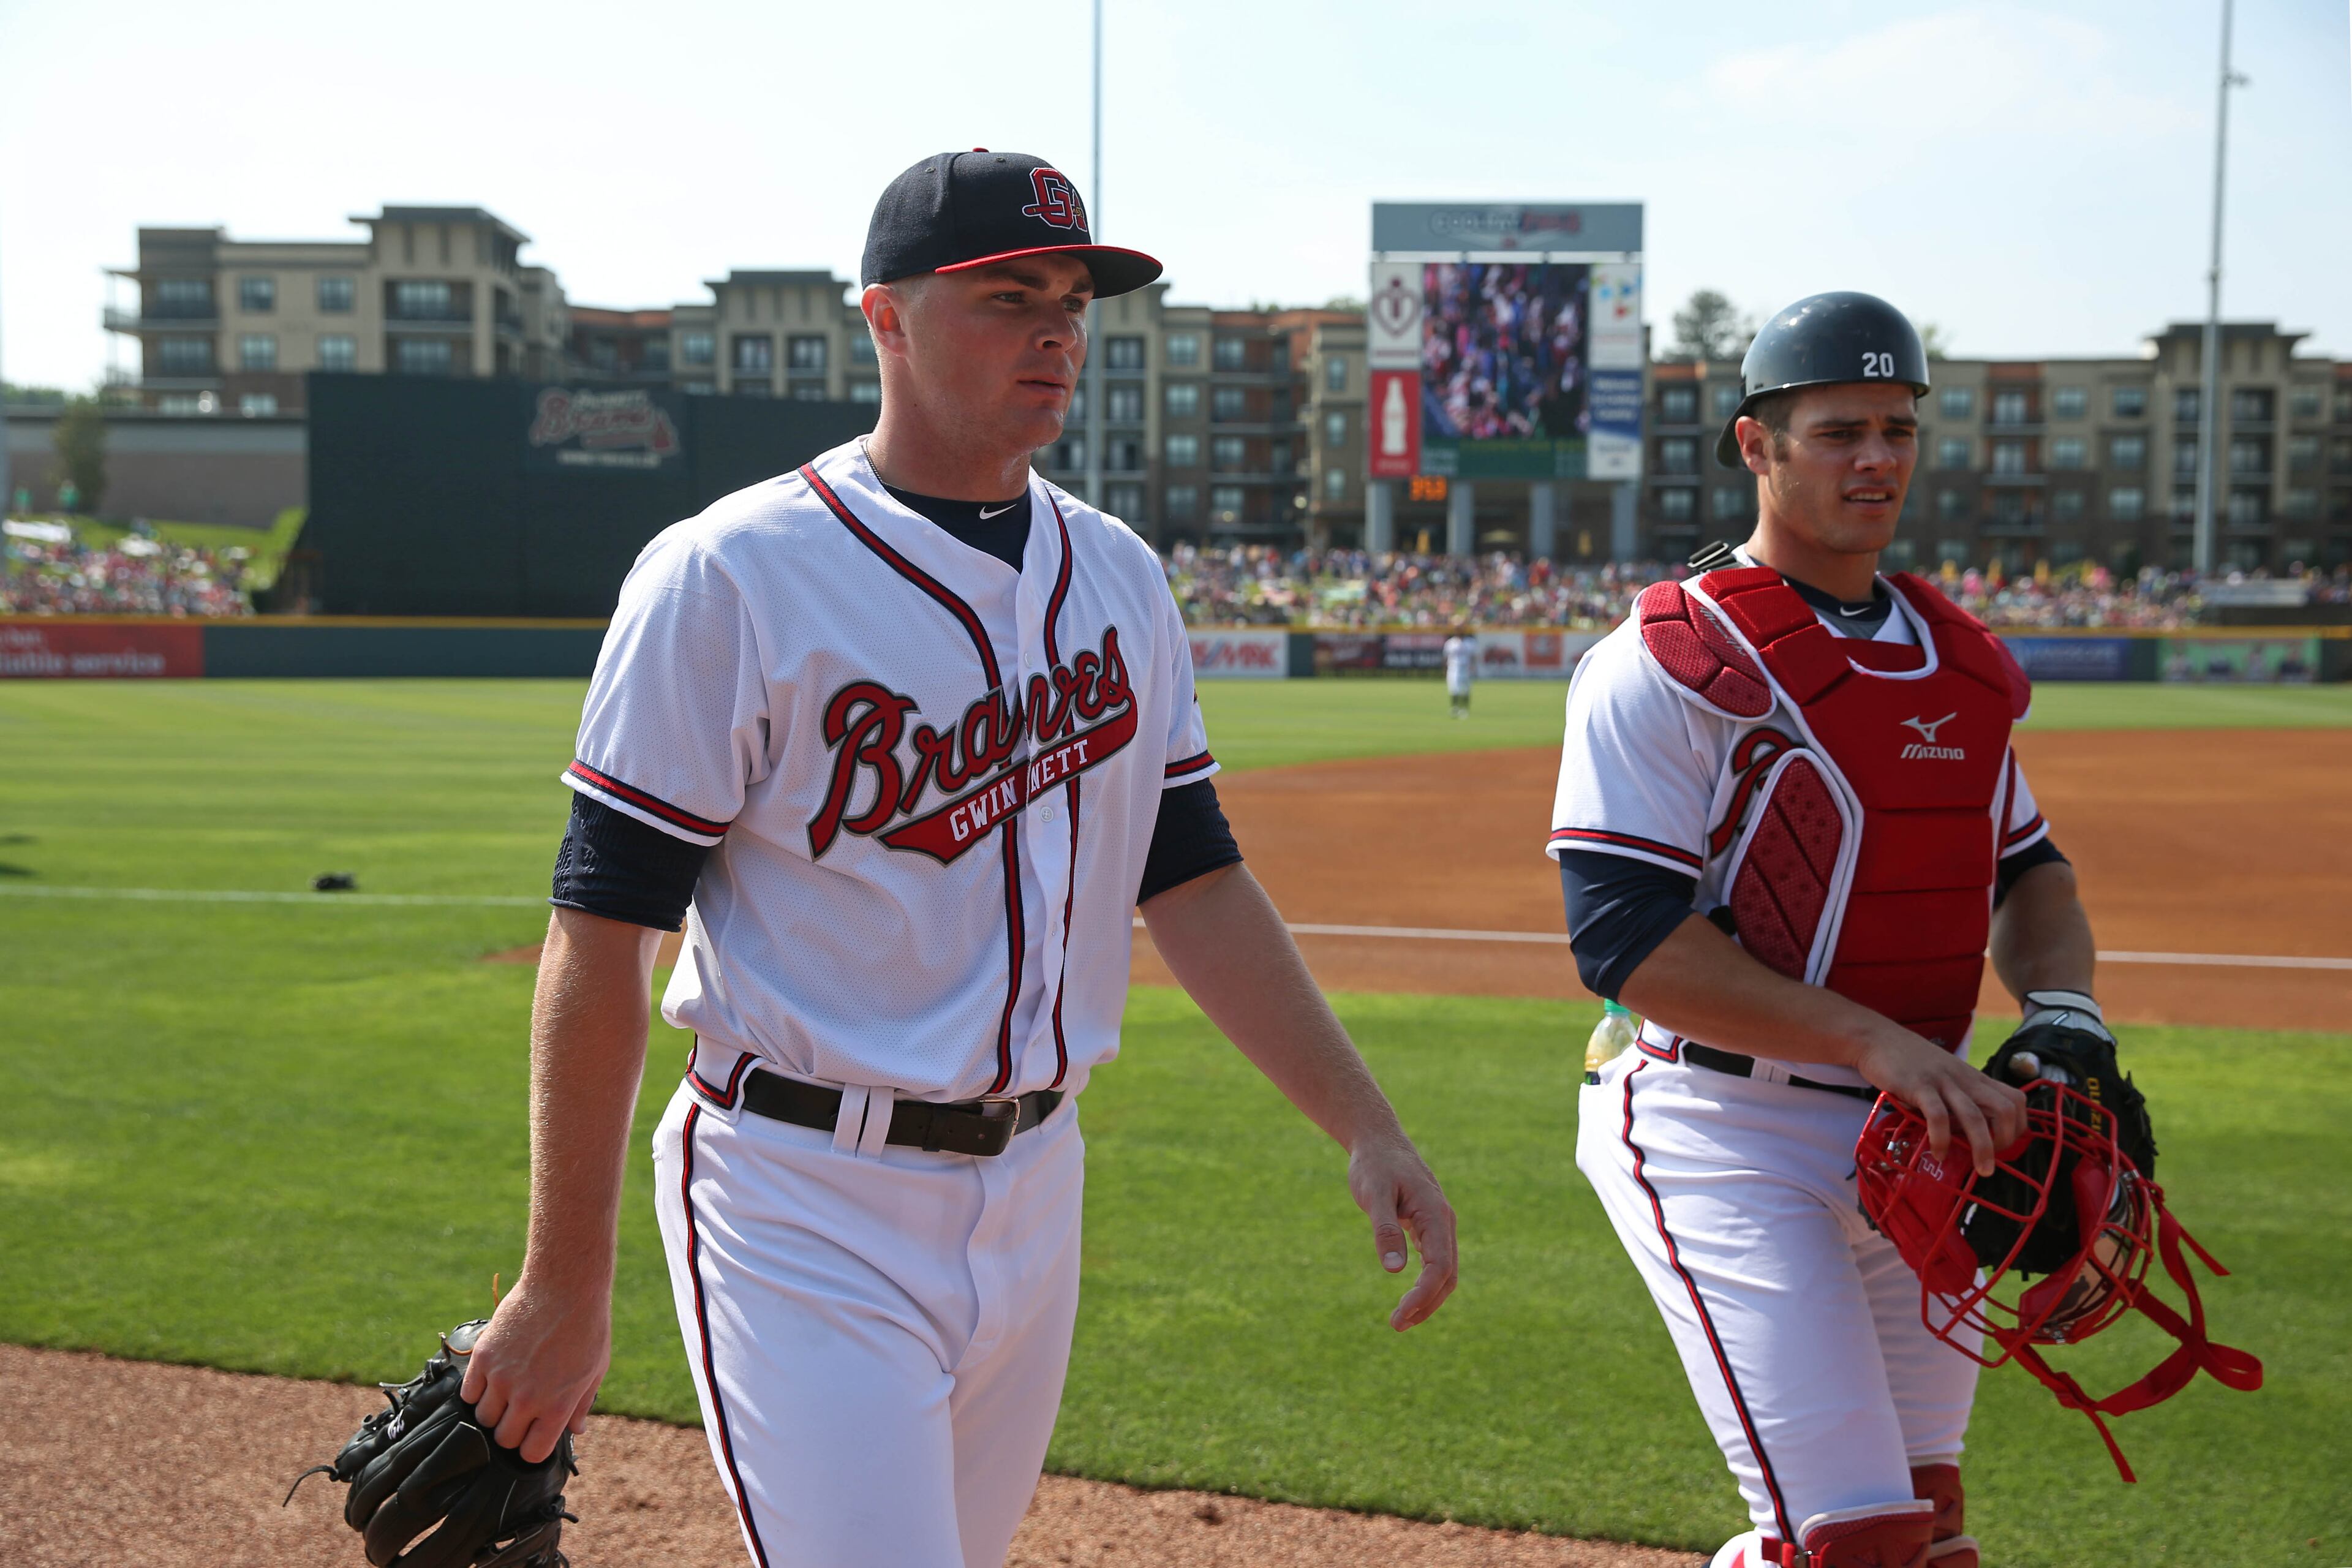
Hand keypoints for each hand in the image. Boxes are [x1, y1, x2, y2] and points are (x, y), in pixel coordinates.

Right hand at [457, 1273, 611, 1462]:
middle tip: (519, 1413)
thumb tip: (577, 1431)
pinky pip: (468, 1393)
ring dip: (493, 1411)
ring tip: (505, 1393)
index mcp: (557, 1406)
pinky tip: (491, 1380)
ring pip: (482, 1418)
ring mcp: (502, 1378)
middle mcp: (526, 1398)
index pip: (531, 1453)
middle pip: (503, 1439)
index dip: (531, 1449)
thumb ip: (580, 1405)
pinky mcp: (483, 1357)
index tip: (533, 1436)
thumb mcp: (595, 1370)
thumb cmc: (587, 1327)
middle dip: (511, 1431)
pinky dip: (477, 1392)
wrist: (565, 1286)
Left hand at [1347, 1133, 1457, 1330]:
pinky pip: (1435, 1260)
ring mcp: (1439, 1224)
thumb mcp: (1374, 1194)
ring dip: (1428, 1298)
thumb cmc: (1375, 1164)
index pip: (1438, 1267)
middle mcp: (1444, 1221)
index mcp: (1435, 1214)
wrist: (1379, 1140)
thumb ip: (1385, 1230)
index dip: (1422, 1296)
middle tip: (1396, 1325)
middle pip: (1447, 1275)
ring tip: (1402, 1319)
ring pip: (1444, 1270)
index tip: (1399, 1317)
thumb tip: (1394, 1270)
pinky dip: (1426, 1282)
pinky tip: (1409, 1297)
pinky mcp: (1428, 1225)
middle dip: (1426, 1304)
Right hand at [1854, 1026, 2028, 1177]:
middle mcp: (1965, 1079)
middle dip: (2007, 1139)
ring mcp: (1943, 1082)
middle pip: (2005, 1109)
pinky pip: (1938, 1116)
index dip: (2017, 1126)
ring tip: (1981, 1169)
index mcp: (1974, 1078)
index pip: (2015, 1100)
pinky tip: (1938, 1153)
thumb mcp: (1946, 1076)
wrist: (1879, 1039)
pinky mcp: (1919, 1086)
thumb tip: (1964, 1135)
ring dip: (1983, 1148)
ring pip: (1975, 1117)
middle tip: (1993, 1159)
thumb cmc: (1912, 1062)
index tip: (2003, 1144)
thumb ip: (1958, 1100)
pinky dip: (1942, 1139)